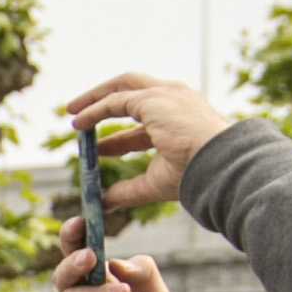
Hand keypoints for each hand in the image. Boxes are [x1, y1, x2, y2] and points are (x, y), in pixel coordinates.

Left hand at [66, 71, 233, 224]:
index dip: (118, 138)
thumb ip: (127, 191)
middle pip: (132, 91)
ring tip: (72, 112)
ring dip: (94, 98)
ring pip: (121, 87)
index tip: (98, 150)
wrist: (218, 165)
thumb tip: (101, 203)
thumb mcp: (155, 183)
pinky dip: (95, 111)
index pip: (143, 124)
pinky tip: (78, 123)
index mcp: (181, 118)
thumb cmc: (196, 176)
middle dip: (104, 100)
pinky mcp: (152, 99)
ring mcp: (165, 95)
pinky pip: (115, 102)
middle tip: (78, 117)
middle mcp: (174, 100)